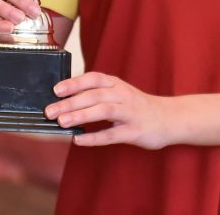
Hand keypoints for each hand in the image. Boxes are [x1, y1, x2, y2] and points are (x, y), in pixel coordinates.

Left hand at [45, 71, 172, 148]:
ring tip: (62, 122)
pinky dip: (94, 137)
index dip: (73, 83)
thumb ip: (97, 93)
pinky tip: (79, 140)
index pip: (92, 79)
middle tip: (50, 112)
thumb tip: (66, 99)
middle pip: (94, 95)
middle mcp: (122, 95)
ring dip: (81, 115)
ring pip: (103, 110)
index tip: (56, 90)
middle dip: (70, 103)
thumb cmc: (136, 106)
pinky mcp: (135, 131)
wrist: (169, 118)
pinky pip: (112, 134)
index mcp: (116, 83)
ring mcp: (130, 113)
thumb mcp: (119, 92)